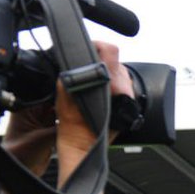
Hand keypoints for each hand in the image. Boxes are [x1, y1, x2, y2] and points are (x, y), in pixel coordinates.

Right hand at [56, 41, 136, 159]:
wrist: (84, 147)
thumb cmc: (75, 129)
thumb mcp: (65, 97)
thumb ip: (69, 76)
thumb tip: (71, 60)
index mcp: (114, 85)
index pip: (111, 50)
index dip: (96, 46)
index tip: (87, 48)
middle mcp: (126, 90)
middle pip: (115, 61)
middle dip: (100, 61)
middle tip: (85, 69)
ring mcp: (129, 97)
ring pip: (119, 72)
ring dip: (106, 73)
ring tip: (92, 83)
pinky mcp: (129, 104)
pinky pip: (120, 85)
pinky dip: (109, 83)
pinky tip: (99, 91)